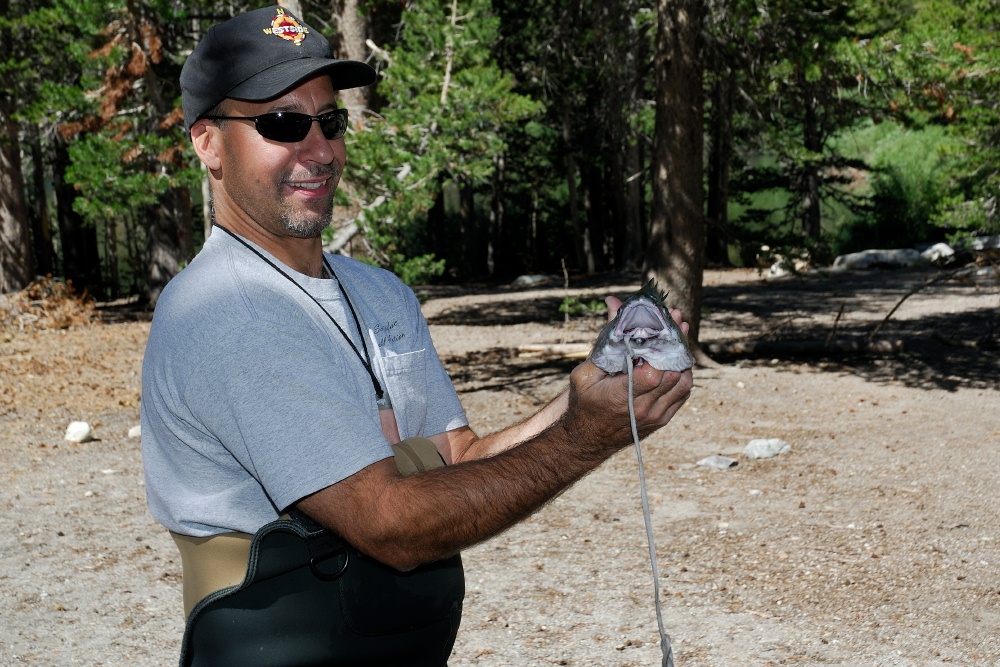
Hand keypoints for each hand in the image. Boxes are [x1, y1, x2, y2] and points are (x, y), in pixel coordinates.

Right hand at [563, 300, 692, 457]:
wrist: (586, 440)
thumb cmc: (583, 403)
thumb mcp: (586, 372)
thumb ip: (605, 339)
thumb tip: (614, 302)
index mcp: (622, 397)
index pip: (654, 372)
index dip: (662, 346)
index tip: (662, 324)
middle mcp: (644, 409)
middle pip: (673, 373)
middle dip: (677, 343)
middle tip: (676, 319)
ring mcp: (656, 417)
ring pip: (683, 383)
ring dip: (683, 358)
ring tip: (678, 336)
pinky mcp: (662, 420)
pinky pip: (682, 394)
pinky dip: (682, 375)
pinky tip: (675, 359)